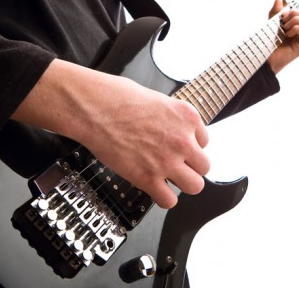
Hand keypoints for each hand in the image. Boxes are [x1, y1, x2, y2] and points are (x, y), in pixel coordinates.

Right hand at [12, 59, 209, 208]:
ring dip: (182, 184)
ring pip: (195, 186)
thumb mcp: (156, 99)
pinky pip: (169, 201)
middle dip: (190, 167)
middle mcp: (183, 140)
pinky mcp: (148, 178)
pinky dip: (163, 198)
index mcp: (187, 118)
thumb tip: (170, 128)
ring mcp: (167, 161)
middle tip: (176, 165)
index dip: (190, 146)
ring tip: (168, 179)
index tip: (178, 148)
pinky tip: (154, 188)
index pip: (204, 141)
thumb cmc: (117, 98)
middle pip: (204, 166)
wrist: (94, 108)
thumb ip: (170, 119)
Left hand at [267, 0, 298, 73]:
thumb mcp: (271, 25)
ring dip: (296, 20)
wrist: (265, 60)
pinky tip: (287, 34)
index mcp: (298, 28)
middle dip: (295, 14)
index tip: (281, 17)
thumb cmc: (269, 45)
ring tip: (285, 28)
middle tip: (283, 22)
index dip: (293, 10)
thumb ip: (275, 13)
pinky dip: (296, 28)